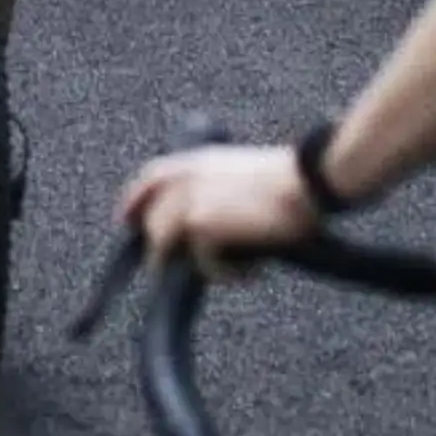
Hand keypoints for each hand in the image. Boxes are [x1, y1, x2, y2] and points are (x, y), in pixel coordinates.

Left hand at [120, 140, 313, 266]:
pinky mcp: (201, 224)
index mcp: (199, 161)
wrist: (309, 182)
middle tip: (175, 272)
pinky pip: (205, 264)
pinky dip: (230, 274)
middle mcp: (188, 177)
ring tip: (236, 271)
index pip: (152, 177)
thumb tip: (203, 230)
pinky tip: (256, 270)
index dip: (134, 201)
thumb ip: (215, 192)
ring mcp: (190, 200)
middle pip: (153, 223)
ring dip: (203, 265)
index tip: (126, 221)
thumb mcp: (242, 176)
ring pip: (170, 247)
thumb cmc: (292, 183)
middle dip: (160, 252)